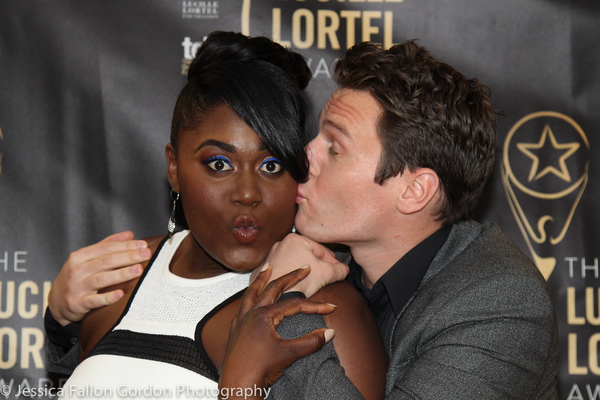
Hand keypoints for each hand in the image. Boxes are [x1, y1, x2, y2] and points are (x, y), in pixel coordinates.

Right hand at [48, 231, 151, 325]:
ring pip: (101, 279)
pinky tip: (121, 294)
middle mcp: (76, 270)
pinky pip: (94, 301)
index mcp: (79, 256)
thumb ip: (108, 246)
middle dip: (128, 256)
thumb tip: (130, 235)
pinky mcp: (77, 304)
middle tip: (147, 254)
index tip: (143, 245)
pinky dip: (108, 297)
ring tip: (138, 270)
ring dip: (121, 274)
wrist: (57, 302)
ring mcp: (76, 288)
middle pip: (106, 261)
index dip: (126, 245)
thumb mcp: (87, 259)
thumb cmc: (77, 277)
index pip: (106, 248)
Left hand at [219, 264, 335, 398]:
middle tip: (303, 267)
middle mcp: (251, 313)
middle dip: (290, 277)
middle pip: (273, 288)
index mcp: (264, 315)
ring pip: (252, 293)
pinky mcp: (235, 330)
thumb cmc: (258, 370)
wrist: (237, 387)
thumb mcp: (289, 354)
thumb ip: (310, 342)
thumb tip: (330, 333)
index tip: (330, 308)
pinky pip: (242, 306)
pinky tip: (252, 297)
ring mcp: (240, 321)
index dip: (315, 306)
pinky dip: (249, 297)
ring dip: (262, 279)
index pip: (294, 305)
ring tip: (268, 267)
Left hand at [251, 234, 348, 297]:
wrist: (276, 299)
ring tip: (313, 283)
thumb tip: (345, 270)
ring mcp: (271, 257)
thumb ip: (340, 270)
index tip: (337, 270)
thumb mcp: (327, 274)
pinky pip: (283, 271)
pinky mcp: (264, 270)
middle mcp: (280, 244)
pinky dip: (291, 277)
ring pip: (294, 263)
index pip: (321, 249)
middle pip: (307, 255)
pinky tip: (298, 285)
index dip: (332, 261)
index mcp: (295, 239)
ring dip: (304, 272)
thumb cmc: (299, 283)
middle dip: (318, 266)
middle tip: (327, 277)